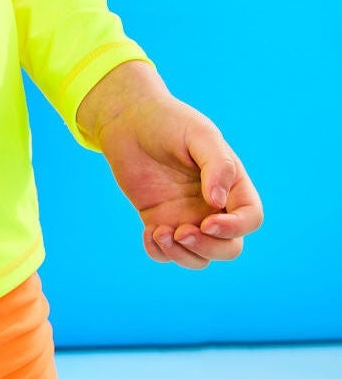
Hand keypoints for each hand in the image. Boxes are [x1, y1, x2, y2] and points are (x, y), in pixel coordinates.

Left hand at [95, 93, 263, 268]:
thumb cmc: (169, 122)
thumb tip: (218, 202)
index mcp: (232, 184)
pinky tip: (148, 232)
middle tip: (180, 231)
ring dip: (183, 255)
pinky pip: (167, 253)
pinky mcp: (159, 220)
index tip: (207, 222)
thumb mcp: (199, 134)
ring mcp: (187, 215)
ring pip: (200, 257)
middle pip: (229, 248)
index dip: (234, 228)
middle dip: (208, 248)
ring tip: (159, 233)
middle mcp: (213, 205)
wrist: (128, 120)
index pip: (250, 219)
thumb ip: (217, 165)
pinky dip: (160, 253)